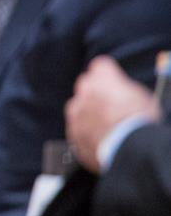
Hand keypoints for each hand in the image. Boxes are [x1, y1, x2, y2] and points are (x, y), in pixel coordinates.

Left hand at [65, 56, 157, 172]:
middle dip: (96, 93)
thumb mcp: (142, 96)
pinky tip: (102, 138)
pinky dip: (86, 132)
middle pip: (86, 86)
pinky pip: (77, 129)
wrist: (129, 148)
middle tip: (111, 105)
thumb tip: (122, 92)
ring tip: (107, 125)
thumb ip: (124, 89)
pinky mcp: (73, 133)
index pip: (100, 66)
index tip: (115, 82)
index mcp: (102, 79)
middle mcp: (83, 93)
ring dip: (89, 113)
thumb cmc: (140, 121)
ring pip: (78, 108)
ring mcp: (75, 114)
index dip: (109, 74)